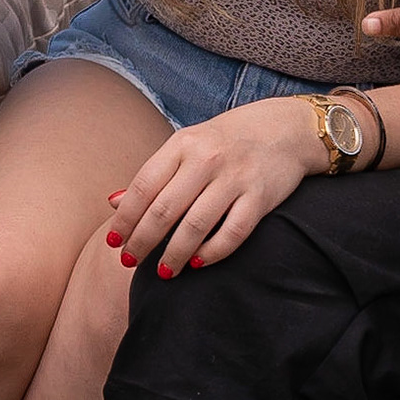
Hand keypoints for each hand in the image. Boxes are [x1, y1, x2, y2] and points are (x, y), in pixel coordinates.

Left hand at [104, 96, 328, 277]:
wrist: (285, 128)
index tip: (114, 242)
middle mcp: (206, 159)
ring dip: (174, 254)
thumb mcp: (187, 145)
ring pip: (195, 225)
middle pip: (164, 209)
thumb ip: (154, 174)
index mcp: (183, 143)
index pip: (144, 186)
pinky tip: (198, 262)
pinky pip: (232, 233)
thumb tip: (114, 202)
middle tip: (129, 262)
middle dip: (142, 241)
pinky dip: (212, 252)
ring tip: (163, 272)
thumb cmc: (226, 140)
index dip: (125, 217)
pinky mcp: (260, 197)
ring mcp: (234, 178)